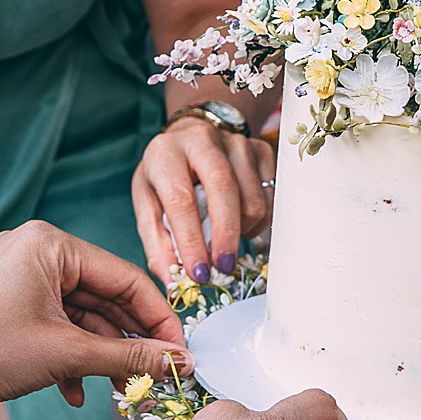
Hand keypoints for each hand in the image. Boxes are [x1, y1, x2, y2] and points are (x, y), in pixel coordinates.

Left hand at [0, 220, 187, 409]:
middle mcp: (35, 247)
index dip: (158, 319)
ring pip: (80, 313)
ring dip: (98, 353)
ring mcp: (18, 272)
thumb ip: (128, 356)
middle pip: (104, 295)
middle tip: (156, 375)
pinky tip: (75, 391)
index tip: (180, 353)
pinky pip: (54, 320)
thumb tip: (179, 361)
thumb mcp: (65, 354)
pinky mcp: (6, 297)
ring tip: (117, 390)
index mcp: (50, 242)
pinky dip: (68, 353)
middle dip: (127, 341)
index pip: (126, 277)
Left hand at [132, 115, 275, 284]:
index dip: (192, 241)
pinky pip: (271, 198)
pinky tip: (240, 221)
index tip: (199, 274)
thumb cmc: (167, 176)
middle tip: (223, 268)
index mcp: (165, 153)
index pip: (181, 199)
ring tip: (225, 236)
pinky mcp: (263, 150)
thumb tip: (175, 283)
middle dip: (226, 236)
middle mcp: (202, 140)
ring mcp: (237, 143)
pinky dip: (258, 221)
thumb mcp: (149, 205)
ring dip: (242, 231)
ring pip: (253, 199)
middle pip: (224, 190)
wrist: (192, 136)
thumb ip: (158, 244)